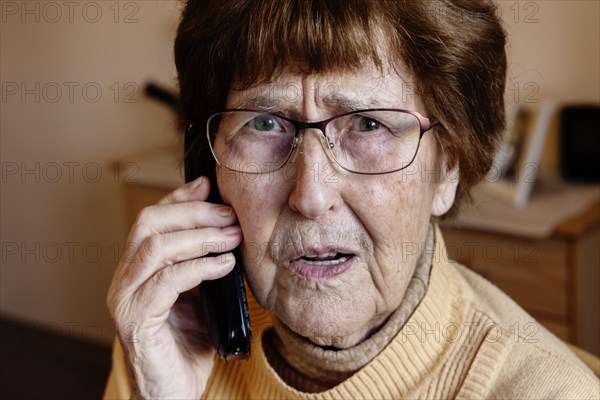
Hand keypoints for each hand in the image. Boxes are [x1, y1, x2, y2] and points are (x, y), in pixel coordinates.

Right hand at [106, 176, 240, 398]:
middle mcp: (125, 279)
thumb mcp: (199, 297)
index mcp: (138, 270)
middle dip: (193, 213)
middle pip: (149, 224)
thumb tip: (228, 232)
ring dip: (199, 236)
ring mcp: (126, 300)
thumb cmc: (187, 347)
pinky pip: (166, 282)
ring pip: (155, 247)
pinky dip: (198, 267)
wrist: (172, 394)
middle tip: (230, 215)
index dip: (180, 198)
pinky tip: (224, 265)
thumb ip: (203, 266)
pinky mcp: (135, 321)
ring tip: (233, 237)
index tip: (210, 185)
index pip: (152, 219)